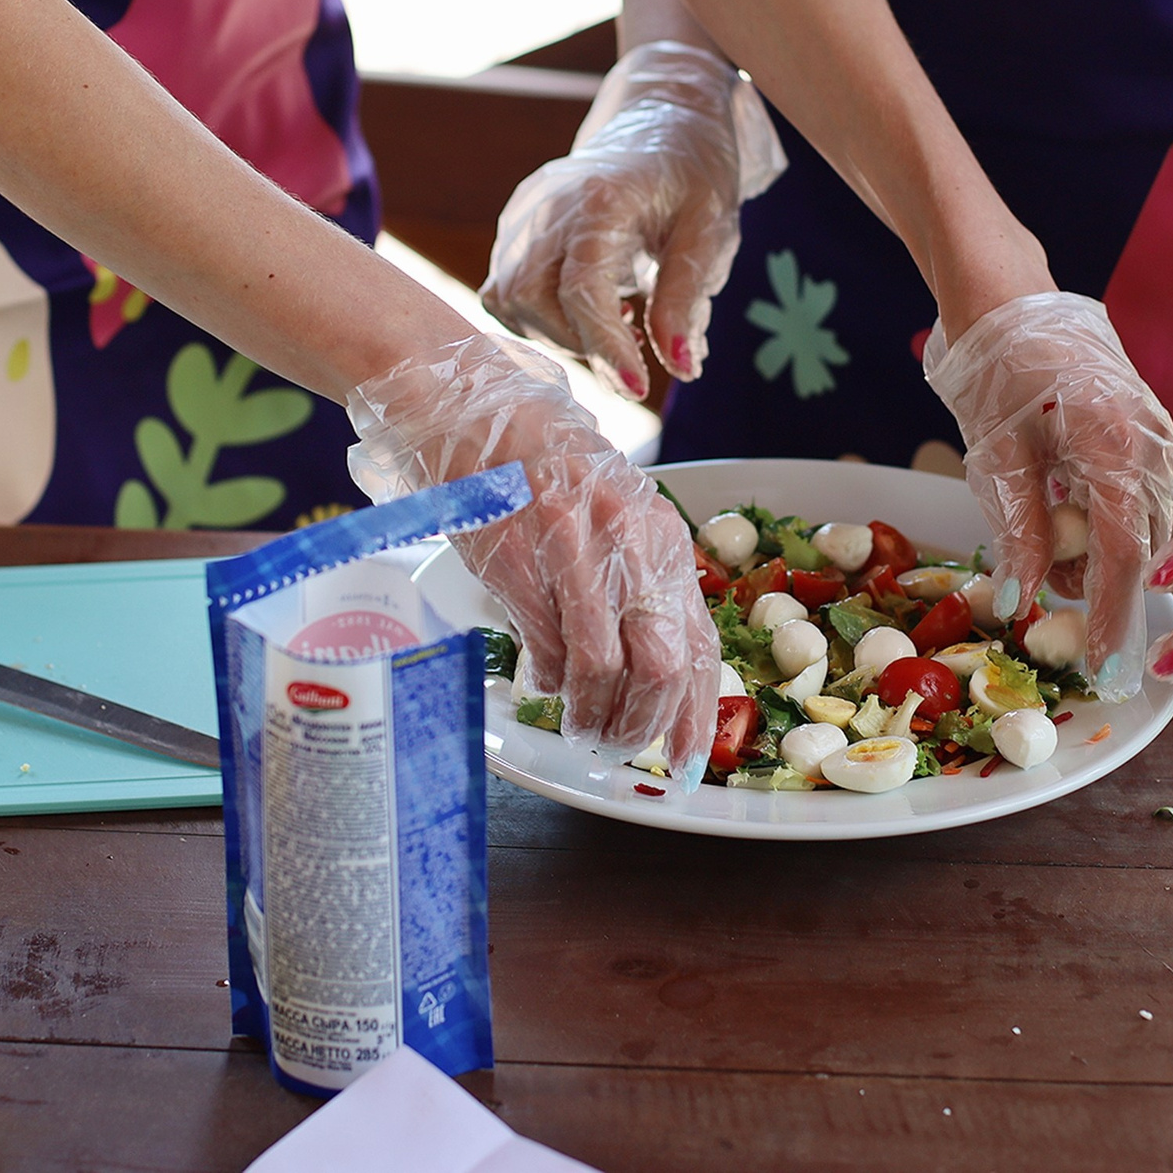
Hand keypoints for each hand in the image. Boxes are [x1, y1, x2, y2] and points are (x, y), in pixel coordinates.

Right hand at [346, 333, 717, 769]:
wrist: (474, 410)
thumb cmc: (547, 471)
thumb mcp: (614, 518)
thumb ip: (640, 582)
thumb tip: (657, 677)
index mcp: (661, 536)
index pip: (698, 642)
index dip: (697, 712)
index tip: (690, 762)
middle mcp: (628, 543)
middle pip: (659, 666)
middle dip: (642, 726)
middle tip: (620, 749)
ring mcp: (571, 551)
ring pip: (600, 669)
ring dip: (591, 716)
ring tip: (580, 731)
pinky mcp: (517, 560)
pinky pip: (543, 647)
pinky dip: (546, 680)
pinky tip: (542, 684)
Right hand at [482, 42, 785, 397]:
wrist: (660, 120)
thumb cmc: (693, 175)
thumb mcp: (710, 233)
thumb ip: (687, 299)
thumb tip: (682, 366)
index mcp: (598, 201)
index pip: (582, 290)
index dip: (605, 348)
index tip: (637, 390)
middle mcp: (545, 206)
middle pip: (530, 300)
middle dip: (579, 343)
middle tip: (633, 343)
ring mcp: (521, 214)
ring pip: (507, 299)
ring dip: (557, 331)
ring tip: (615, 320)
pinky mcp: (513, 226)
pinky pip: (503, 289)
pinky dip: (538, 315)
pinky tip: (586, 307)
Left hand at [923, 293, 1172, 696]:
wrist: (1014, 301)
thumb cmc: (999, 370)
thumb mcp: (997, 455)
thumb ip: (1018, 530)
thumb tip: (1023, 602)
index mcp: (1116, 447)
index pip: (1123, 555)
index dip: (1110, 615)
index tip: (1100, 665)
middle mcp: (1154, 446)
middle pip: (1145, 550)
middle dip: (1104, 589)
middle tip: (1056, 601)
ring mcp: (1162, 439)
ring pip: (1148, 530)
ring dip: (1103, 554)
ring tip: (1045, 536)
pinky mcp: (1155, 435)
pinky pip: (1145, 501)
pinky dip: (1109, 522)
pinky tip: (1066, 510)